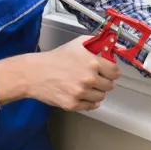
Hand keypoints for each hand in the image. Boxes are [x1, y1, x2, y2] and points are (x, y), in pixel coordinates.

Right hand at [0, 35, 120, 111]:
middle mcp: (89, 78)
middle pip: (110, 85)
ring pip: (101, 97)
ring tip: (86, 86)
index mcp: (93, 62)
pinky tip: (82, 94)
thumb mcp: (78, 43)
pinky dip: (89, 101)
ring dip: (96, 92)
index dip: (112, 71)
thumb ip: (98, 44)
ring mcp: (81, 93)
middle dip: (104, 81)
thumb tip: (114, 48)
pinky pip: (91, 106)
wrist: (35, 73)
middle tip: (94, 78)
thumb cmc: (57, 57)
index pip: (115, 72)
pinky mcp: (73, 104)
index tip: (107, 71)